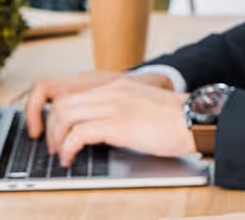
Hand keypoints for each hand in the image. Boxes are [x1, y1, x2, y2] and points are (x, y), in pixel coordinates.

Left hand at [45, 77, 195, 165]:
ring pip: (64, 116)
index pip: (71, 93)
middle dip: (50, 128)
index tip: (56, 132)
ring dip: (56, 139)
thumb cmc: (172, 119)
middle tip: (55, 146)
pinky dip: (68, 149)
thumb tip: (96, 128)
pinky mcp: (117, 124)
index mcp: (115, 86)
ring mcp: (113, 106)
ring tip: (62, 154)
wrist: (193, 119)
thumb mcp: (139, 105)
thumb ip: (117, 108)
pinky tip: (71, 158)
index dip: (56, 114)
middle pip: (62, 104)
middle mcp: (110, 91)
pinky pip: (78, 135)